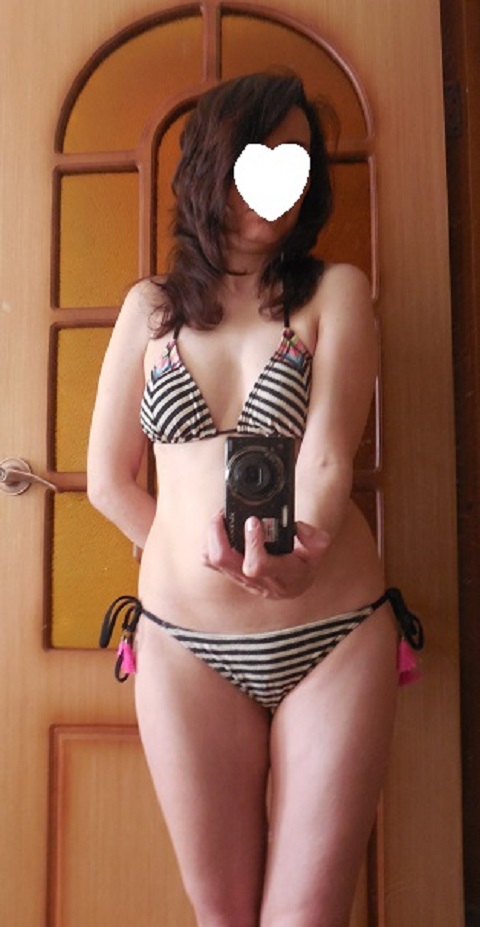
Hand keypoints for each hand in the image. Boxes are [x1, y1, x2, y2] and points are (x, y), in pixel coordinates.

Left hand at [201, 512, 329, 598]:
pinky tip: (220, 531)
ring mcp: (241, 579)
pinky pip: (210, 562)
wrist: (294, 586)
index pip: (258, 564)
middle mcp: (257, 580)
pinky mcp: (230, 575)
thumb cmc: (304, 566)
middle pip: (225, 561)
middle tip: (224, 513)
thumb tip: (297, 527)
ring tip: (221, 519)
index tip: (253, 520)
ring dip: (212, 537)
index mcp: (281, 575)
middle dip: (219, 534)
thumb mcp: (318, 552)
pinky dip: (210, 543)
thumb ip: (314, 538)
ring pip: (214, 561)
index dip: (252, 542)